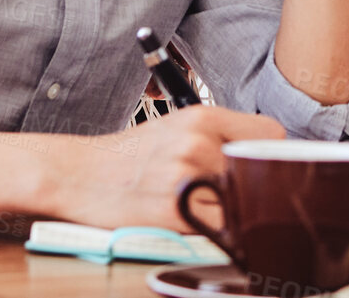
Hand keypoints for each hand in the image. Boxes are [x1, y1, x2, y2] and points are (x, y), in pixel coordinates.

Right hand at [59, 106, 284, 229]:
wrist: (77, 174)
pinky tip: (195, 220)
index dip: (270, 153)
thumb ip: (220, 136)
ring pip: (241, 202)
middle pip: (258, 171)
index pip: (270, 133)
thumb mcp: (177, 127)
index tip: (265, 166)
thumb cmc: (131, 154)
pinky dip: (215, 230)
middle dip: (251, 185)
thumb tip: (266, 155)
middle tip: (232, 191)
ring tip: (200, 203)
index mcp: (203, 117)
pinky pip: (219, 228)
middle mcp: (198, 143)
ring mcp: (186, 178)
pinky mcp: (174, 213)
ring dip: (230, 209)